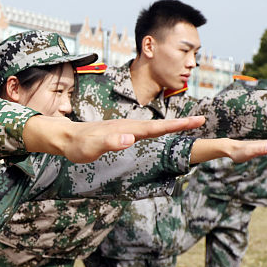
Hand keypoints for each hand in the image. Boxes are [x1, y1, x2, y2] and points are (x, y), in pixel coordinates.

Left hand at [24, 115, 206, 162]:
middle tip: (202, 120)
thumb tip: (130, 138)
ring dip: (172, 125)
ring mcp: (125, 129)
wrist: (64, 137)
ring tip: (189, 124)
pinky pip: (145, 131)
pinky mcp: (121, 133)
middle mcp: (128, 126)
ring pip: (153, 127)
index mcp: (126, 129)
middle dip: (181, 123)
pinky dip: (159, 130)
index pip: (156, 127)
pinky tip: (161, 131)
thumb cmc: (77, 145)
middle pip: (159, 125)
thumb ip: (109, 142)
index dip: (176, 125)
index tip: (196, 121)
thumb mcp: (91, 147)